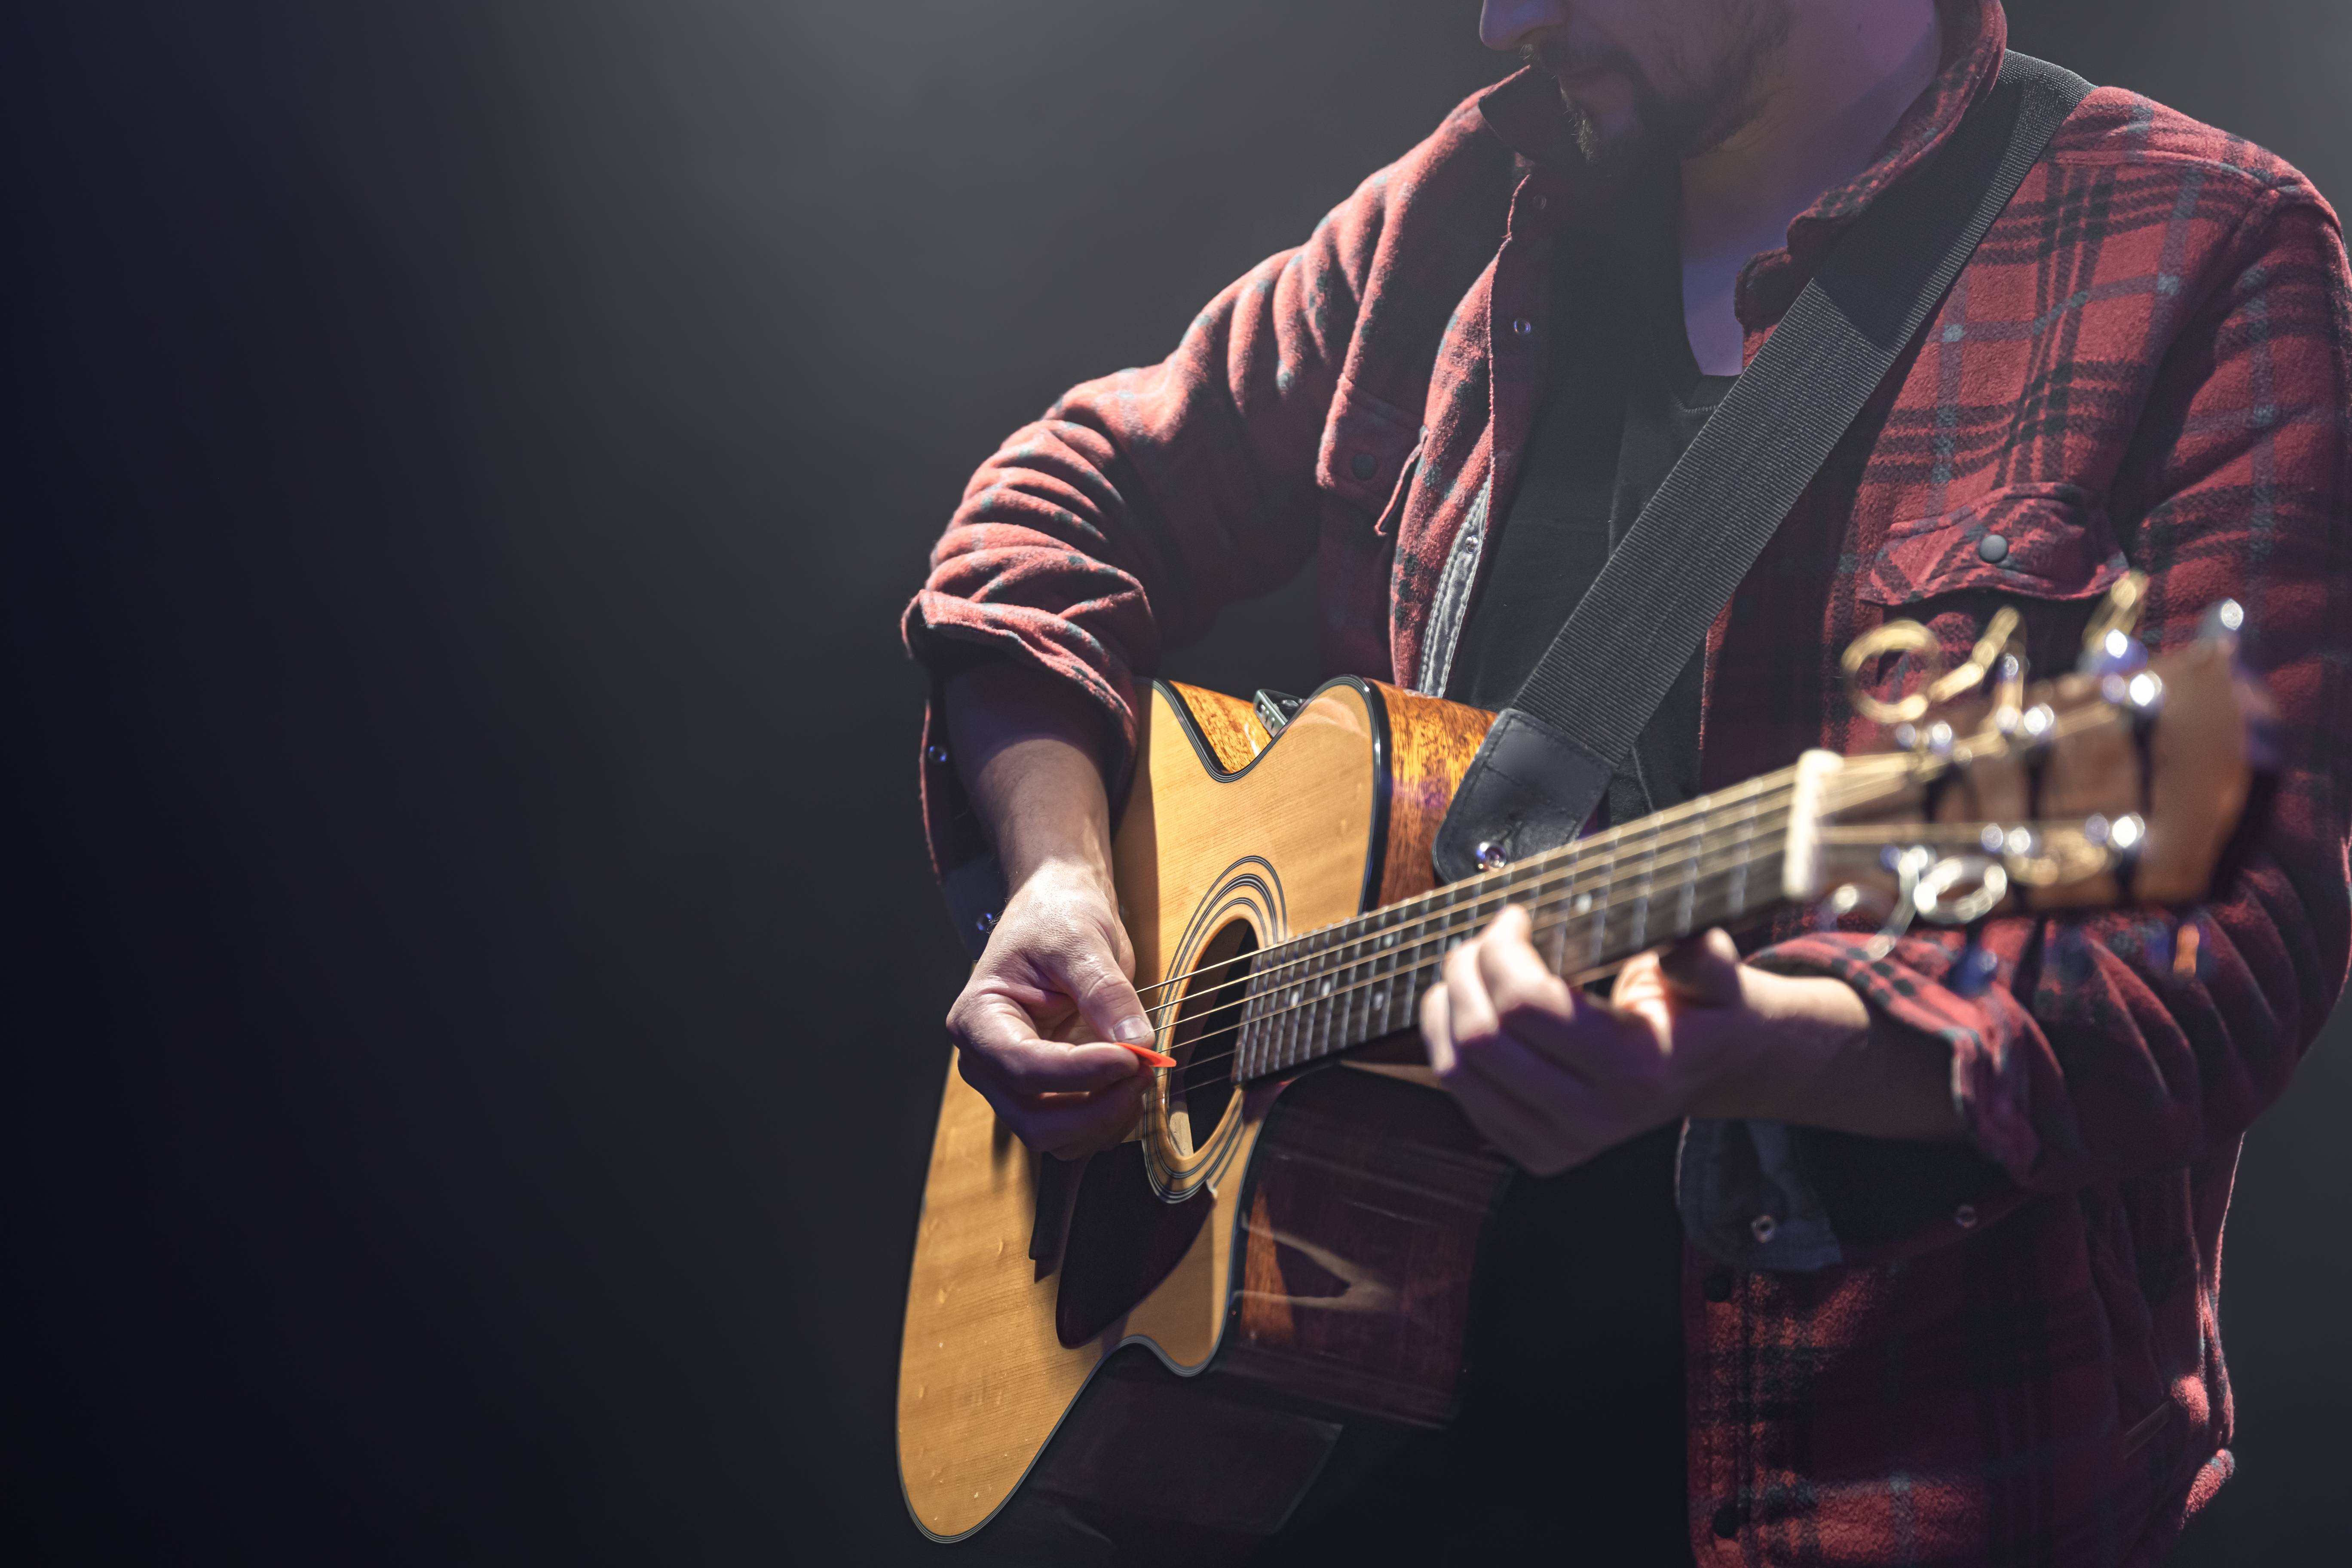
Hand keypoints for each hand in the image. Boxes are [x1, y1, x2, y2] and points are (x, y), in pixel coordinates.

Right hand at [945, 859, 1153, 1158]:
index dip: (1080, 1072)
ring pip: (1055, 1137)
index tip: (1131, 1058)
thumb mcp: (1080, 941)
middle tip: (1144, 1071)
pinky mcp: (1047, 1092)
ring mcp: (1016, 1083)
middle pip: (1033, 1120)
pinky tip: (1131, 1084)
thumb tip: (1137, 1043)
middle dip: (1094, 1109)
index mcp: (978, 1019)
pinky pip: (1074, 1132)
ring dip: (1105, 1120)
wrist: (1059, 909)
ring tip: (1142, 1072)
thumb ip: (1105, 993)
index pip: (1022, 1065)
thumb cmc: (1056, 916)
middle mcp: (987, 1062)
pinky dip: (1108, 1121)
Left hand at [1419, 906, 1874, 1174]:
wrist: (1709, 1070)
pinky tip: (1465, 1004)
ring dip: (1447, 1004)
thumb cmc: (1703, 1010)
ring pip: (1458, 1069)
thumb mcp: (1718, 978)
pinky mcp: (1532, 1151)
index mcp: (1635, 1070)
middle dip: (1467, 970)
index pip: (1527, 1005)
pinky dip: (1445, 1038)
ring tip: (1469, 967)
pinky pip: (1459, 1091)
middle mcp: (1594, 1117)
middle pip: (1482, 1037)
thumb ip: (1705, 961)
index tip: (1515, 917)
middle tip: (1486, 938)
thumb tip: (1681, 950)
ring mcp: (1558, 1142)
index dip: (1503, 950)